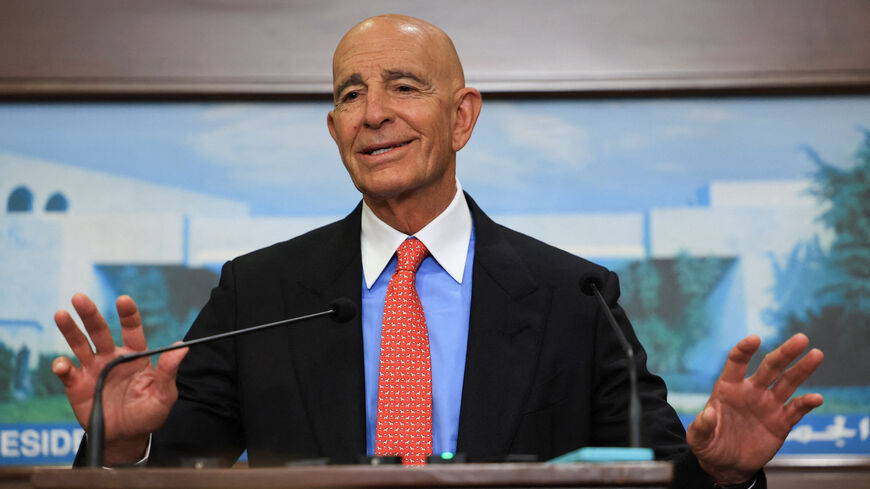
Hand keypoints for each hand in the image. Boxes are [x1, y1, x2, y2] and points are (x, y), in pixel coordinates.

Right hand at [52, 293, 187, 465]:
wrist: (126, 437)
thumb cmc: (148, 413)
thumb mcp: (164, 395)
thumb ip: (169, 371)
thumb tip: (183, 346)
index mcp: (134, 355)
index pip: (131, 328)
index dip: (127, 314)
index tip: (123, 300)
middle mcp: (111, 357)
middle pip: (99, 330)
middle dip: (90, 314)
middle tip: (80, 297)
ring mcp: (93, 370)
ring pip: (79, 345)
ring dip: (70, 330)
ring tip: (61, 314)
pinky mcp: (77, 386)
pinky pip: (67, 373)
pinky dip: (62, 367)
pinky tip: (63, 364)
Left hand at [687, 333, 822, 484]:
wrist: (727, 465)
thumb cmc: (709, 445)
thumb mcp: (699, 438)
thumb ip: (702, 426)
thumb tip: (708, 414)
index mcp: (729, 388)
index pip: (736, 363)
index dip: (744, 350)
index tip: (754, 339)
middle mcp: (751, 391)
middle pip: (770, 367)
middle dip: (784, 353)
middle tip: (801, 338)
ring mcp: (768, 405)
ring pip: (788, 383)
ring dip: (802, 370)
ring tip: (816, 354)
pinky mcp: (781, 422)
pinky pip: (796, 410)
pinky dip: (806, 403)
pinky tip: (816, 398)